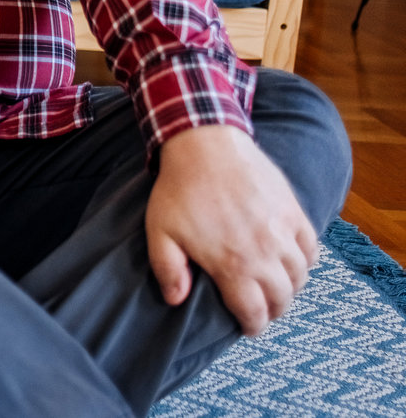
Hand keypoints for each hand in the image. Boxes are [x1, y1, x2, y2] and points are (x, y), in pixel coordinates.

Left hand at [147, 124, 317, 335]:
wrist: (204, 144)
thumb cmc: (178, 190)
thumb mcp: (160, 232)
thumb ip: (168, 270)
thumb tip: (176, 301)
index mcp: (233, 265)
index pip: (254, 313)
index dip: (253, 326)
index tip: (247, 327)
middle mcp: (265, 253)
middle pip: (283, 299)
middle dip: (273, 310)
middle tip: (261, 309)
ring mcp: (284, 231)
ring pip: (301, 276)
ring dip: (290, 287)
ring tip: (275, 287)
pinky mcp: (294, 211)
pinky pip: (311, 247)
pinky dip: (305, 260)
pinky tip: (291, 260)